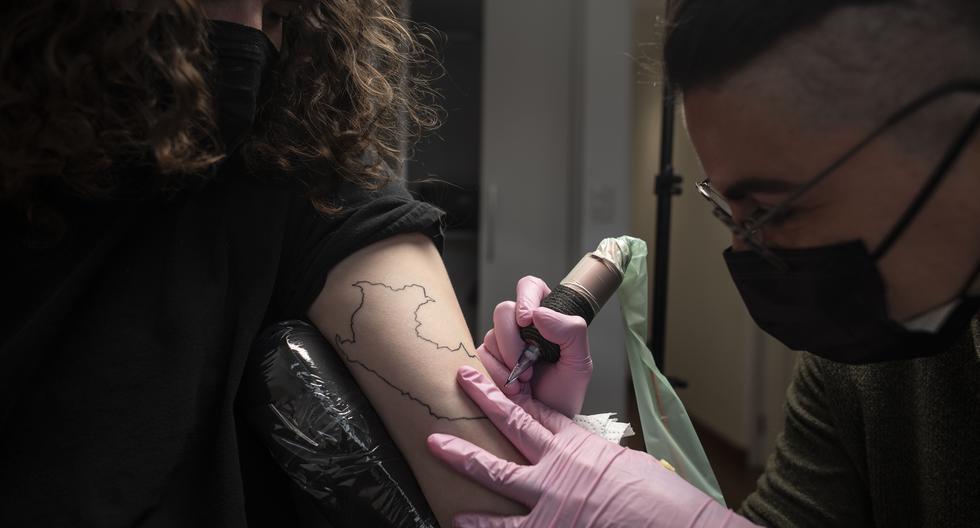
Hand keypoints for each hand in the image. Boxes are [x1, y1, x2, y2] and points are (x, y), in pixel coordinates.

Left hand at [428, 366, 755, 527]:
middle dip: (483, 399)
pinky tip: (455, 518)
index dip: (509, 393)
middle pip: (511, 423)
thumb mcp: (627, 468)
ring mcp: (549, 498)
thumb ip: (598, 462)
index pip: (537, 412)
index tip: (489, 376)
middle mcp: (558, 466)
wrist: (671, 522)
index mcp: (579, 446)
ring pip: (495, 471)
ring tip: (435, 444)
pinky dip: (480, 525)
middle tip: (459, 378)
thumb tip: (595, 466)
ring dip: (463, 456)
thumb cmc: (658, 499)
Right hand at [478, 276, 591, 416]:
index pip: (530, 287)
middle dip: (513, 340)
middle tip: (528, 366)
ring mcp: (500, 343)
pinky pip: (480, 356)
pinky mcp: (485, 361)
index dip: (525, 297)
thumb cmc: (564, 394)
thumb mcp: (579, 363)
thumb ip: (571, 332)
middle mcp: (520, 326)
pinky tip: (511, 389)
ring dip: (507, 362)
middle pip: (504, 310)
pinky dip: (496, 374)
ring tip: (524, 384)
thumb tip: (540, 313)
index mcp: (546, 316)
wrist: (545, 428)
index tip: (528, 320)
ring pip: (490, 334)